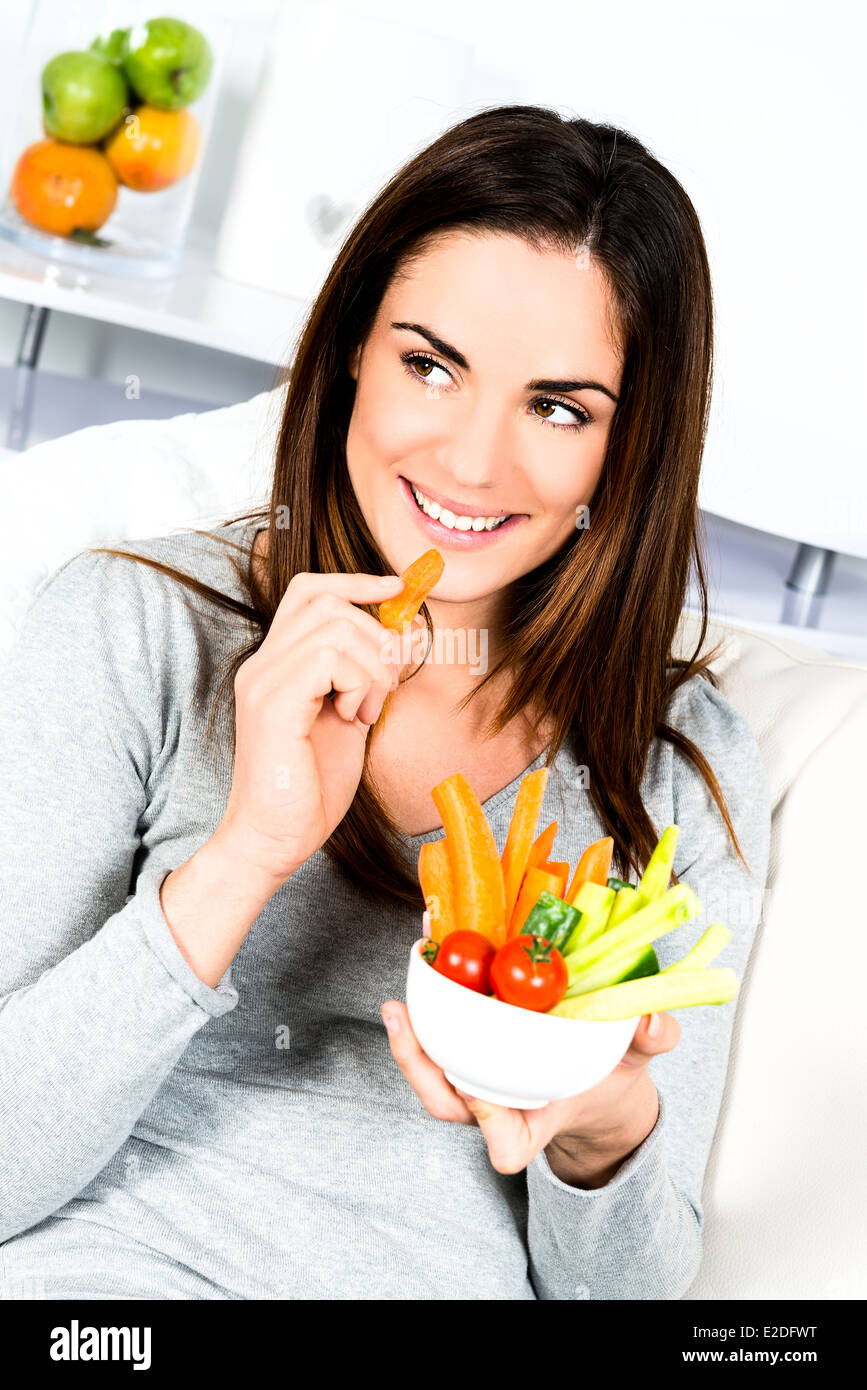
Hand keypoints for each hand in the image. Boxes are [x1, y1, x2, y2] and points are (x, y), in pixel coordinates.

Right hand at [216, 570, 415, 885]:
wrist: (274, 841)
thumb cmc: (310, 789)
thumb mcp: (352, 717)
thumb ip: (370, 675)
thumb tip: (408, 630)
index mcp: (277, 665)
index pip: (309, 591)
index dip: (356, 581)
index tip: (397, 589)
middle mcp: (262, 665)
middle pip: (329, 602)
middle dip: (377, 636)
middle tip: (385, 687)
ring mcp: (262, 681)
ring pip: (335, 627)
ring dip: (372, 666)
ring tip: (366, 710)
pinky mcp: (271, 704)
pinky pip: (327, 657)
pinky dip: (358, 683)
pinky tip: (353, 718)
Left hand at [379, 1000, 680, 1175]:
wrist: (593, 1077)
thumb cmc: (608, 1074)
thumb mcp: (637, 1061)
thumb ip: (651, 1041)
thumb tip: (651, 1021)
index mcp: (537, 1121)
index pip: (508, 1145)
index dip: (489, 1125)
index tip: (482, 1095)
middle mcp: (498, 1106)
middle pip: (447, 1105)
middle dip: (418, 1068)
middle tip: (403, 1021)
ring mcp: (475, 1080)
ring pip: (431, 1073)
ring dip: (408, 1036)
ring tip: (397, 995)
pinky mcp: (464, 1050)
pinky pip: (436, 1036)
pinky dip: (425, 1000)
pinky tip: (423, 953)